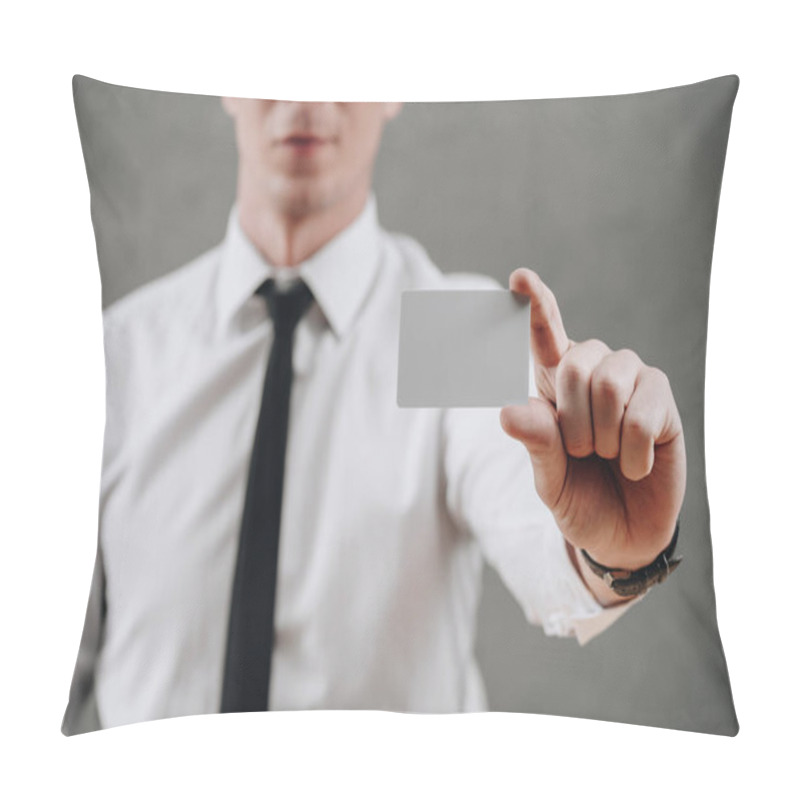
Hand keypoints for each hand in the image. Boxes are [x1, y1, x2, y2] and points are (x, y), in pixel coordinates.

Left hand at [500, 268, 686, 570]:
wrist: (622, 533)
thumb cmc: (578, 496)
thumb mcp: (548, 477)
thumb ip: (535, 443)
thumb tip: (507, 410)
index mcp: (553, 384)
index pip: (543, 337)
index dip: (534, 305)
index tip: (520, 277)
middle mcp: (592, 371)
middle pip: (574, 363)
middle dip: (571, 419)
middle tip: (581, 452)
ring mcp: (630, 380)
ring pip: (609, 382)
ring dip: (601, 435)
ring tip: (606, 456)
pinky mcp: (662, 398)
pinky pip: (642, 413)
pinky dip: (632, 452)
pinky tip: (634, 465)